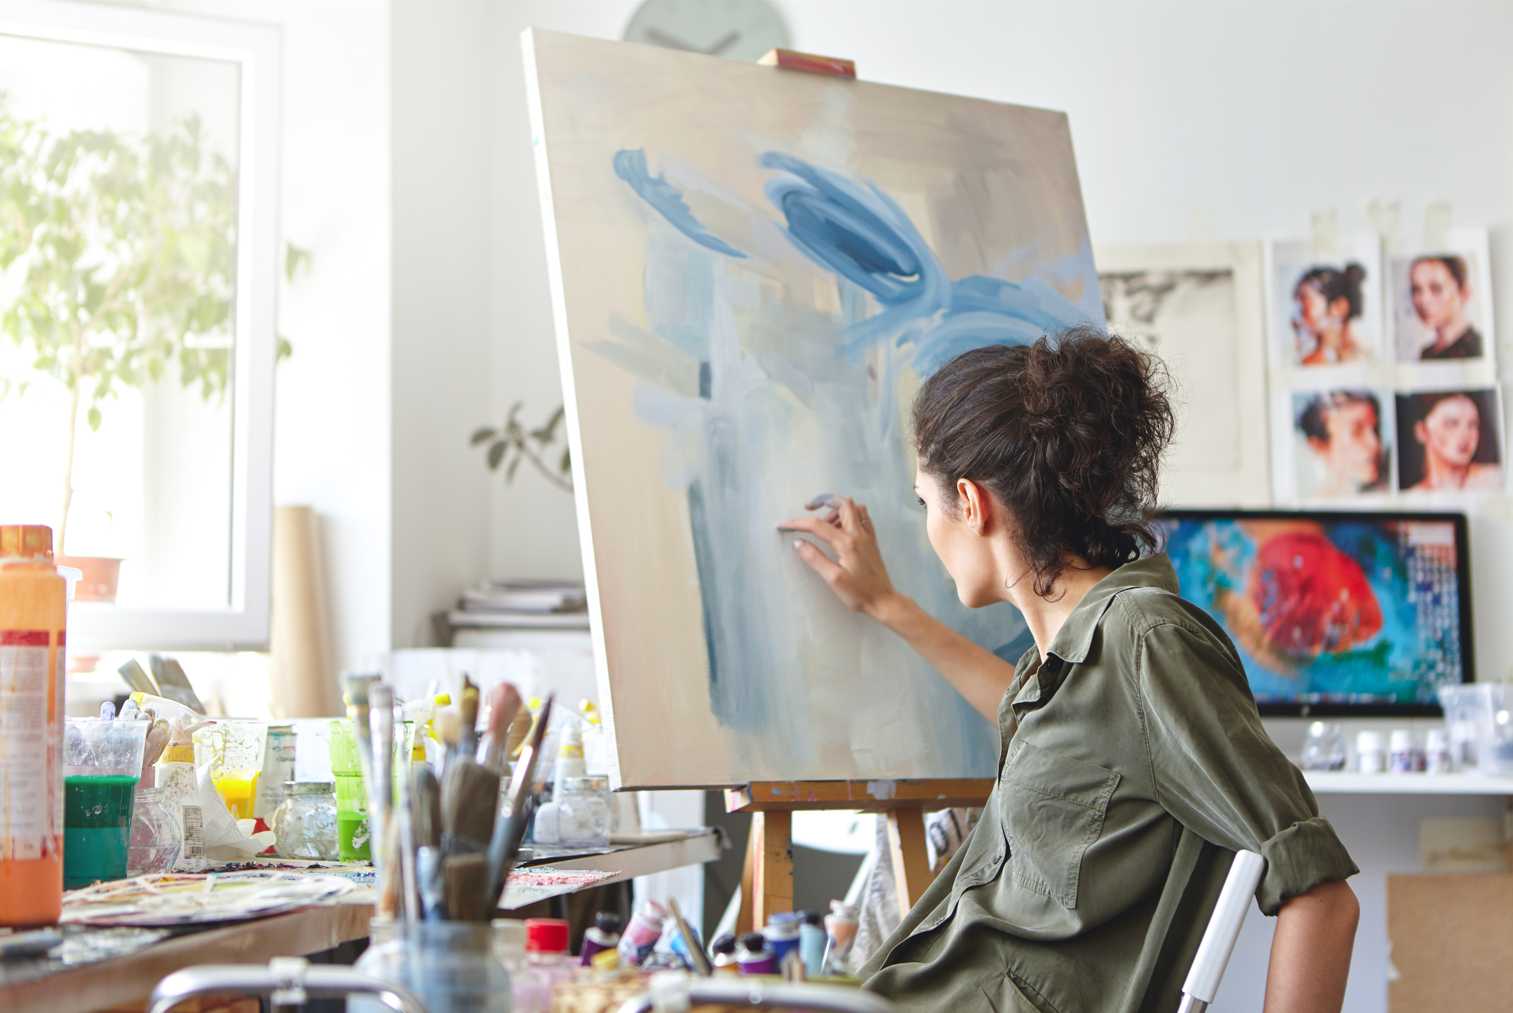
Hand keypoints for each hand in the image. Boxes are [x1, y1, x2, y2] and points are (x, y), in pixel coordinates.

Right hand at [778, 494, 898, 617]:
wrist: (883, 601)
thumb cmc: (858, 593)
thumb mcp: (833, 579)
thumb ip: (815, 558)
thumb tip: (798, 543)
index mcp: (846, 543)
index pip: (817, 525)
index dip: (797, 523)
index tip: (783, 525)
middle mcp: (859, 534)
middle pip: (842, 504)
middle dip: (823, 501)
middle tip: (808, 509)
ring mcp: (868, 536)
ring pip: (854, 508)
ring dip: (837, 509)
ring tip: (825, 523)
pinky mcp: (872, 541)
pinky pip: (863, 518)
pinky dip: (850, 515)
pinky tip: (842, 527)